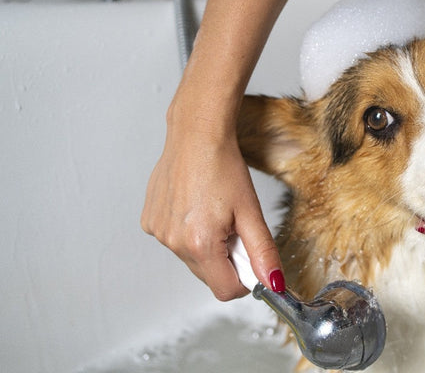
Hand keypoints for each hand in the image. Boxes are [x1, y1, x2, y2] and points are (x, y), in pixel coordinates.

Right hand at [141, 121, 282, 300]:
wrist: (196, 134)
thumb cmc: (223, 166)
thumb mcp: (251, 212)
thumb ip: (263, 253)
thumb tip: (274, 283)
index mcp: (201, 244)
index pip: (225, 290)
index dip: (243, 280)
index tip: (249, 257)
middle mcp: (173, 242)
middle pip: (208, 275)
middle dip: (225, 260)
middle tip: (234, 227)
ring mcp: (158, 232)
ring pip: (191, 258)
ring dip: (206, 245)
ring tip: (213, 212)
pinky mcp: (149, 221)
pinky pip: (174, 241)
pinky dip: (188, 232)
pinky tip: (195, 206)